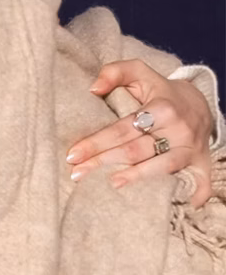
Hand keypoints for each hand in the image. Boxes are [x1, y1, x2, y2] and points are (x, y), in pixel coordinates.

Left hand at [66, 59, 215, 202]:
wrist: (200, 105)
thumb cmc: (159, 91)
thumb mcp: (139, 72)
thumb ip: (114, 72)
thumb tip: (93, 89)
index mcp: (162, 108)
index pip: (122, 128)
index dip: (96, 142)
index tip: (72, 154)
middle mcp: (179, 130)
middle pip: (136, 151)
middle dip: (103, 163)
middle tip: (76, 173)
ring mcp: (192, 150)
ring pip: (160, 168)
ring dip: (132, 179)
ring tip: (105, 186)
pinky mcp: (202, 165)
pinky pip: (194, 184)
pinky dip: (181, 196)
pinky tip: (157, 203)